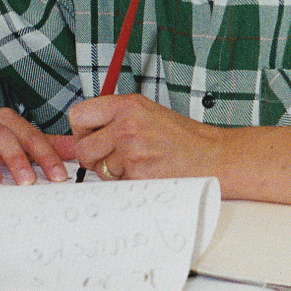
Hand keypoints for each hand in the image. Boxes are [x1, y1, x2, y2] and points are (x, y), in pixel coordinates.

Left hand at [69, 94, 218, 179]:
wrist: (212, 155)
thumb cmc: (180, 136)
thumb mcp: (145, 112)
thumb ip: (113, 117)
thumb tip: (81, 133)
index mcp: (126, 105)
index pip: (78, 116)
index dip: (80, 131)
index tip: (91, 137)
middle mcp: (126, 125)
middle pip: (82, 148)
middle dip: (92, 157)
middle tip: (111, 157)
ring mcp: (132, 151)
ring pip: (99, 170)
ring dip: (112, 172)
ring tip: (138, 162)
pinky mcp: (139, 175)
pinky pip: (116, 184)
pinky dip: (127, 183)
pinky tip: (146, 173)